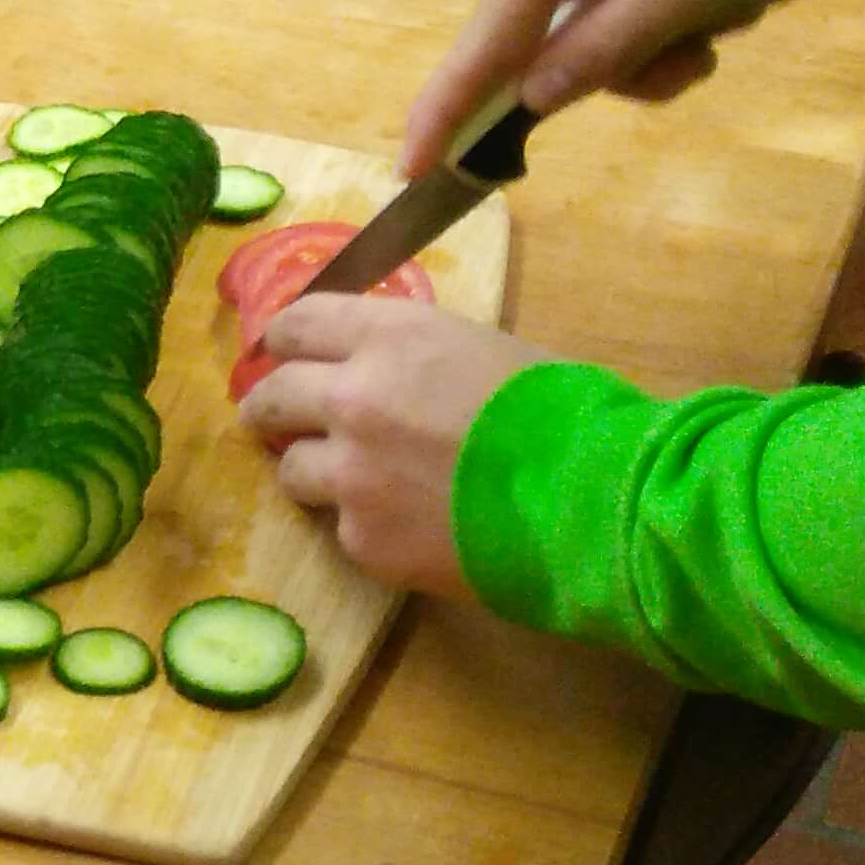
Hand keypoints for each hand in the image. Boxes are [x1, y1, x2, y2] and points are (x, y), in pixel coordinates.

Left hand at [236, 298, 553, 596]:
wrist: (593, 505)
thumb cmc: (567, 415)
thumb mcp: (487, 350)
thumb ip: (418, 356)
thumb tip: (388, 367)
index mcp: (390, 337)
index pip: (297, 324)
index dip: (287, 341)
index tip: (285, 354)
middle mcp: (353, 398)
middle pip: (271, 395)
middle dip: (273, 406)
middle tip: (280, 419)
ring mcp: (351, 474)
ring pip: (290, 468)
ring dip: (313, 470)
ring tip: (354, 481)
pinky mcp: (363, 540)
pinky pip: (341, 526)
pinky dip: (365, 525)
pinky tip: (411, 528)